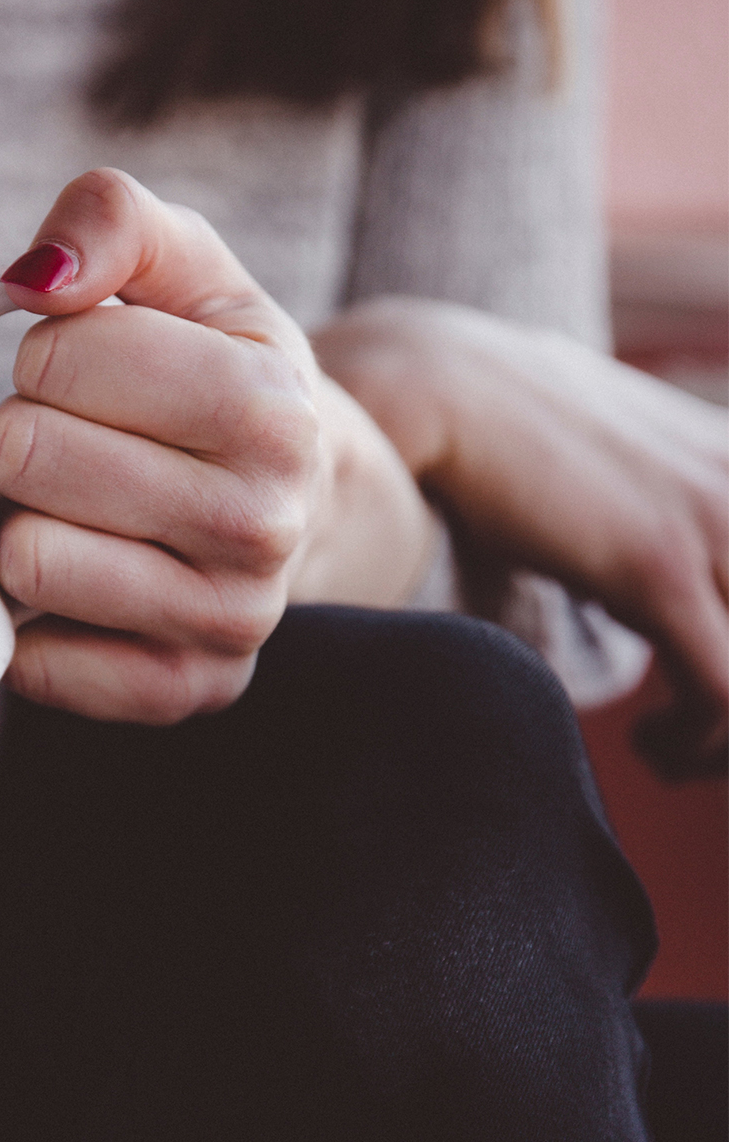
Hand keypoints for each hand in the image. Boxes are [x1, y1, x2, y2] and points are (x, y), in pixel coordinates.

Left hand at [0, 170, 433, 721]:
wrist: (302, 493)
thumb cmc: (216, 366)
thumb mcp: (187, 266)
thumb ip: (112, 217)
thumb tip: (36, 276)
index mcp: (273, 406)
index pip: (58, 354)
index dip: (50, 348)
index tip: (94, 364)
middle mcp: (265, 524)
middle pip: (24, 453)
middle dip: (23, 430)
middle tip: (76, 438)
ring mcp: (228, 621)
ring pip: (20, 560)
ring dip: (19, 521)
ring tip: (77, 506)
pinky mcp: (181, 691)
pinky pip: (35, 664)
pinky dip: (27, 618)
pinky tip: (80, 578)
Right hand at [315, 296, 728, 772]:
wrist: (442, 386)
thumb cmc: (506, 436)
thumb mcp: (620, 468)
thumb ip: (658, 511)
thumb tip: (631, 580)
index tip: (703, 707)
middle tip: (696, 741)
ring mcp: (717, 522)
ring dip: (725, 743)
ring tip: (672, 755)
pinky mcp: (661, 566)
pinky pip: (727, 693)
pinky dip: (695, 743)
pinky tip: (647, 743)